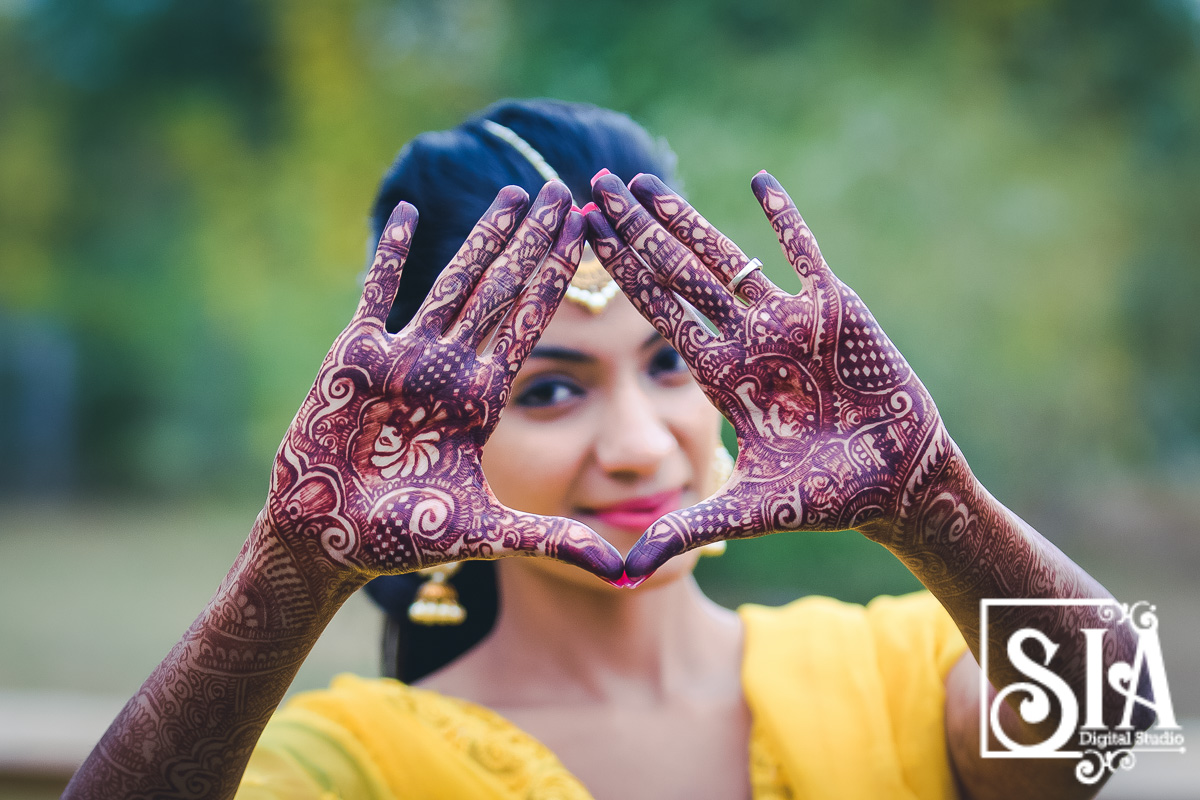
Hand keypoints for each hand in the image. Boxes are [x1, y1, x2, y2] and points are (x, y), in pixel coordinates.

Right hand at [267, 182, 623, 584]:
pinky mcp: (354, 357)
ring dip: (483, 238)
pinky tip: (407, 212)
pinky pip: (377, 295)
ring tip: (516, 193)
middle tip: (568, 190)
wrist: (327, 540)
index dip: (561, 280)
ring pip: (452, 283)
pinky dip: (389, 255)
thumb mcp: (488, 531)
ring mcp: (403, 358)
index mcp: (481, 398)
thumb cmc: (402, 536)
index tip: (592, 236)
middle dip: (534, 241)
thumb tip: (628, 571)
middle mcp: (449, 369)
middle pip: (502, 291)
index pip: (531, 325)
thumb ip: (555, 539)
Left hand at [587, 172, 951, 576]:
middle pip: (679, 274)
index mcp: (721, 376)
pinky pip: (806, 254)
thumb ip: (685, 529)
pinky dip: (786, 219)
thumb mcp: (746, 511)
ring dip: (688, 220)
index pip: (658, 314)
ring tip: (645, 183)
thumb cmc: (825, 498)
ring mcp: (788, 321)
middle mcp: (746, 340)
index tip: (583, 236)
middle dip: (637, 232)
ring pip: (729, 258)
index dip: (620, 275)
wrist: (897, 486)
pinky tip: (758, 181)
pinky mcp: (837, 310)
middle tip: (595, 186)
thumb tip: (621, 575)